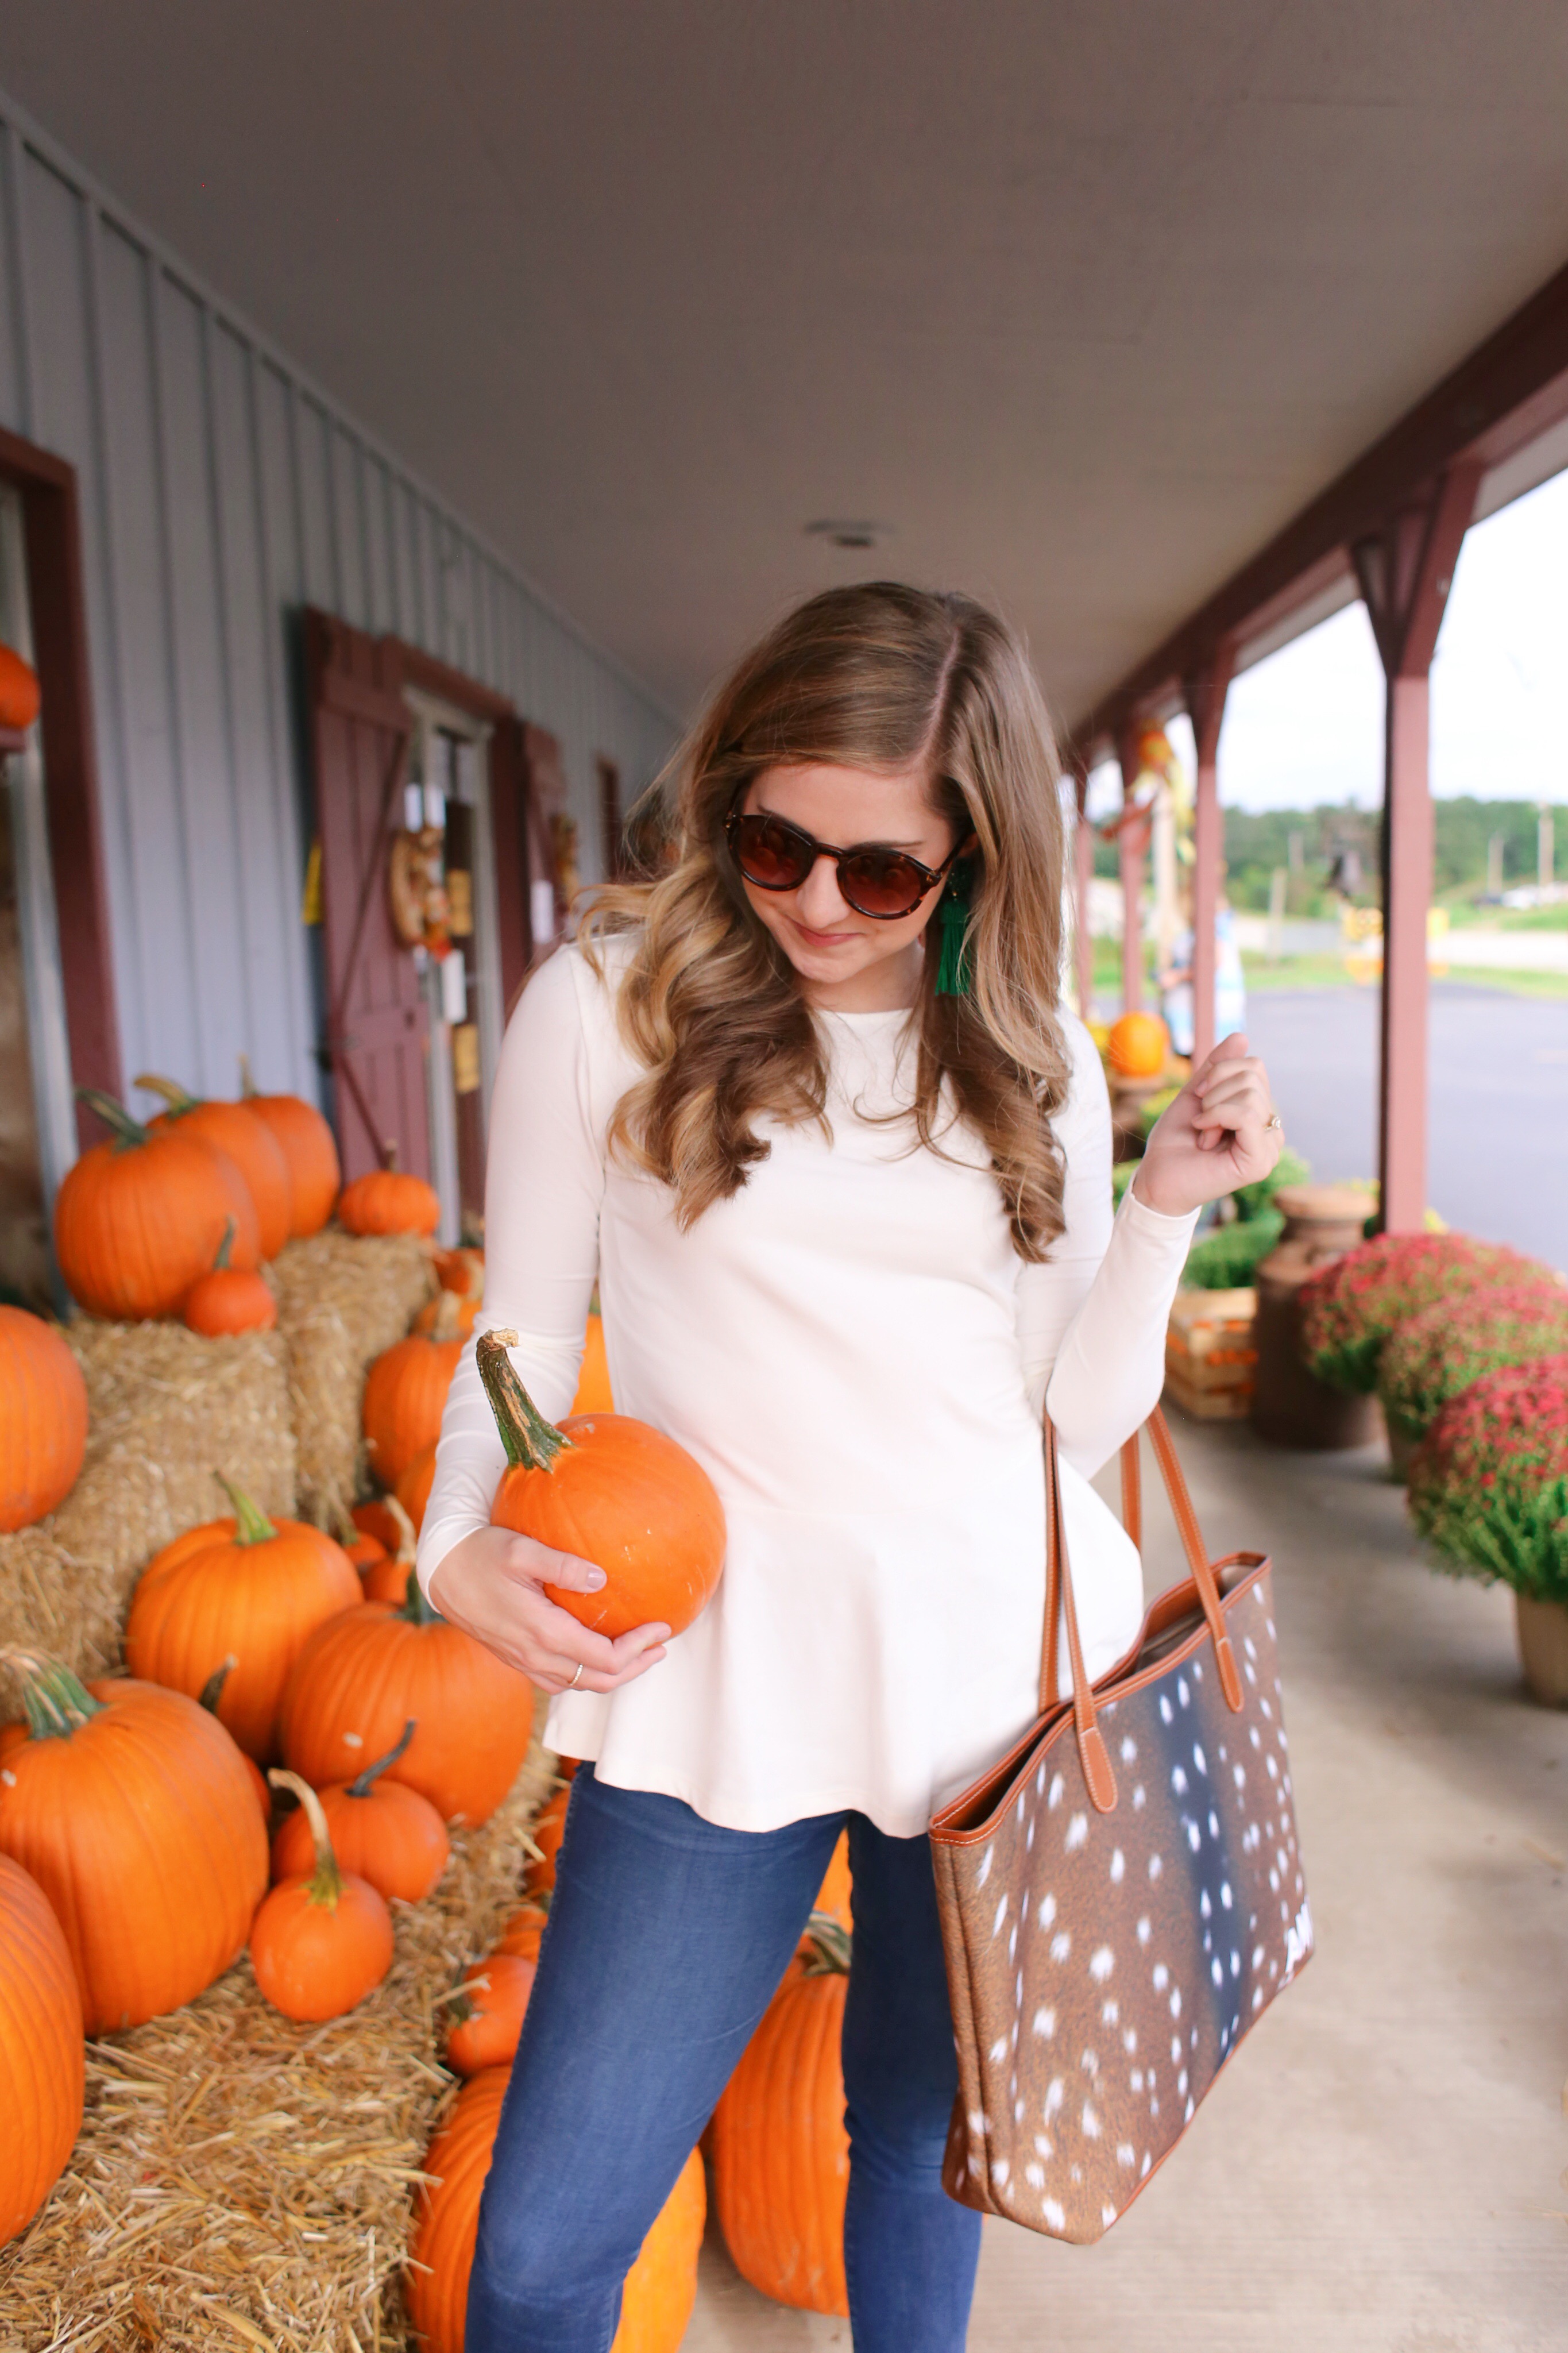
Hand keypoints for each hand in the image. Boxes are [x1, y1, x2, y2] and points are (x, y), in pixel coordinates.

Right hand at [427, 1525, 669, 1696]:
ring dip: (612, 1674)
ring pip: (578, 1684)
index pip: (603, 1657)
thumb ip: (561, 1565)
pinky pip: (558, 1680)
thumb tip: (601, 1579)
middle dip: (634, 1668)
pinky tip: (595, 1655)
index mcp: (541, 1632)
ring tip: (638, 1654)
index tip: (662, 1628)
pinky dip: (586, 1674)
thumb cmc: (482, 1553)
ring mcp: (522, 1661)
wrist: (441, 1571)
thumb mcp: (522, 1550)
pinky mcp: (515, 1658)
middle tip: (661, 1647)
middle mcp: (533, 1655)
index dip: (638, 1648)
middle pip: (597, 1680)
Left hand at [1131, 1033, 1280, 1218]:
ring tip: (1203, 1133)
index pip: (1254, 1067)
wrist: (1156, 1177)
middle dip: (1214, 1090)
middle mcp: (1270, 1129)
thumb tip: (1241, 1037)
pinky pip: (1246, 1116)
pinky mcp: (1260, 1161)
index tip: (1199, 1099)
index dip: (1219, 1073)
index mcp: (1260, 1113)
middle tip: (1201, 1120)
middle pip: (1253, 1076)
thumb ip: (1218, 1067)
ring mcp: (1269, 1147)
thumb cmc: (1175, 1140)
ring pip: (1249, 1094)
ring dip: (1212, 1108)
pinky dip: (1217, 1117)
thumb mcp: (1196, 1094)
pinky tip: (1204, 1136)